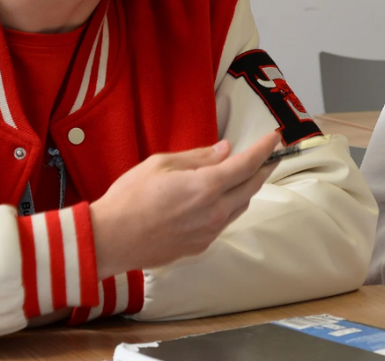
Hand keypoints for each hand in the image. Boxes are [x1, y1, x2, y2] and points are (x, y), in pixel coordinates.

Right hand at [90, 130, 280, 278]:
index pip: (247, 165)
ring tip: (246, 174)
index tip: (275, 138)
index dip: (264, 150)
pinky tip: (221, 198)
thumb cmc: (130, 197)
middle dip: (264, 168)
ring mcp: (209, 232)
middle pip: (251, 187)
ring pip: (240, 206)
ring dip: (247, 188)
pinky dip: (230, 206)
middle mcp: (214, 212)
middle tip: (270, 155)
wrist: (110, 240)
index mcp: (206, 187)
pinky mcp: (200, 246)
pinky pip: (224, 222)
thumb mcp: (161, 164)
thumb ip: (198, 157)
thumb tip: (225, 150)